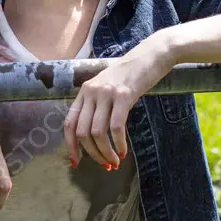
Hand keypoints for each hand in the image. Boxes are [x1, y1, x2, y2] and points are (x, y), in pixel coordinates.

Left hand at [64, 33, 178, 169]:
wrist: (150, 55)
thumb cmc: (130, 75)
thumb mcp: (107, 88)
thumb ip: (98, 106)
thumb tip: (93, 136)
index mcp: (84, 92)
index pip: (69, 123)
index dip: (71, 145)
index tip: (77, 162)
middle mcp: (91, 92)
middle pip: (82, 132)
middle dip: (92, 154)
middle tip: (105, 164)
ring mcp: (107, 93)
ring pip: (97, 133)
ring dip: (105, 153)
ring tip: (114, 162)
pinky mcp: (124, 95)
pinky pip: (116, 127)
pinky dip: (119, 144)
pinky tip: (124, 152)